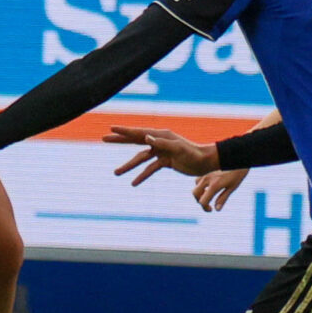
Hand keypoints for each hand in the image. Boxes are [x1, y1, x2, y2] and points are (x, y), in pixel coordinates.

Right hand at [105, 124, 219, 185]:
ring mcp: (161, 151)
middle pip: (135, 141)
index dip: (124, 131)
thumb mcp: (178, 149)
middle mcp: (159, 141)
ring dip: (129, 166)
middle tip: (104, 138)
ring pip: (141, 158)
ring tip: (116, 173)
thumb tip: (145, 137)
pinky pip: (150, 169)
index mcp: (161, 135)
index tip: (111, 128)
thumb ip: (162, 143)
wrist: (207, 163)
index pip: (139, 133)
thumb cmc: (195, 154)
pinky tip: (134, 183)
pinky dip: (142, 175)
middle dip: (120, 140)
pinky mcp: (165, 161)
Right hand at [193, 166, 248, 210]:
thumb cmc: (238, 173)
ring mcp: (206, 173)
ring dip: (200, 192)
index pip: (203, 201)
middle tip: (208, 204)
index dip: (205, 208)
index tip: (211, 209)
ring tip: (208, 194)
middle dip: (200, 200)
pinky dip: (201, 184)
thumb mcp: (232, 187)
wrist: (238, 157)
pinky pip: (199, 178)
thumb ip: (223, 198)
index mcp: (214, 185)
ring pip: (196, 185)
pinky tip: (208, 184)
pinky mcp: (206, 169)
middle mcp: (207, 179)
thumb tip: (217, 209)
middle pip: (195, 194)